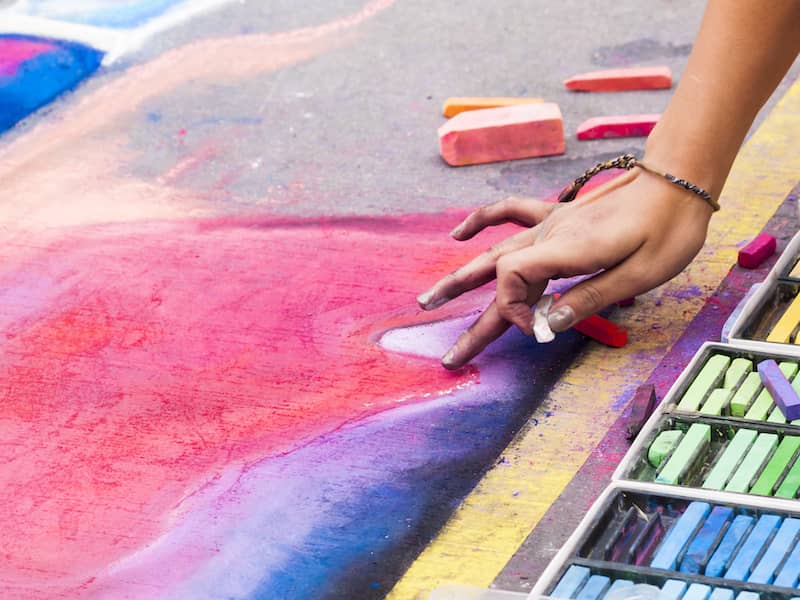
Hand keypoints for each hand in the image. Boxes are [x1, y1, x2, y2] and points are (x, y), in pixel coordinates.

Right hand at [417, 169, 712, 368]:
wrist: (679, 179)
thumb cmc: (669, 227)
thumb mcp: (640, 274)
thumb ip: (588, 298)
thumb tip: (546, 325)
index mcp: (565, 250)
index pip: (512, 279)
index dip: (513, 311)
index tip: (535, 329)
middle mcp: (548, 236)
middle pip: (495, 277)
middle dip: (472, 320)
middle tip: (449, 354)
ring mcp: (549, 223)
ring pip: (494, 252)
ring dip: (460, 278)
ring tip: (429, 300)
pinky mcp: (558, 216)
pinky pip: (510, 213)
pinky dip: (481, 221)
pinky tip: (459, 233)